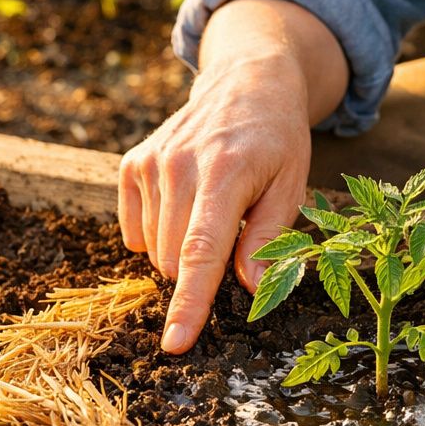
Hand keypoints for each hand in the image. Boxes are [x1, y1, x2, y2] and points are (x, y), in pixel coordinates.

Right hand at [119, 54, 312, 353]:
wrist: (247, 81)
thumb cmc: (277, 140)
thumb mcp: (292, 185)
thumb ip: (270, 238)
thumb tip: (252, 289)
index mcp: (224, 174)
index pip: (200, 253)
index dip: (188, 304)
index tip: (175, 344)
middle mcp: (179, 167)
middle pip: (174, 260)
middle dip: (202, 269)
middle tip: (235, 232)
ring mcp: (150, 163)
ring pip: (153, 250)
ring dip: (182, 249)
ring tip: (216, 207)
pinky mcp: (133, 164)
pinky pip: (133, 231)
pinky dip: (158, 234)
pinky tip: (186, 206)